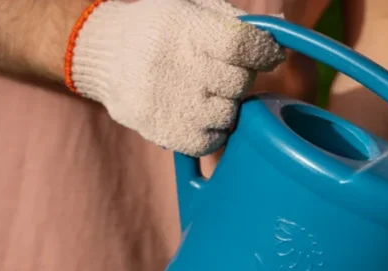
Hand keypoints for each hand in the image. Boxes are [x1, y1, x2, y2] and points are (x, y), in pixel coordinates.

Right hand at [68, 0, 284, 155]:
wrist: (106, 54)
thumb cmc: (162, 30)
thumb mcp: (192, 10)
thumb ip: (236, 22)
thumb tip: (281, 26)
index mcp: (184, 28)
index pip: (240, 45)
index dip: (263, 51)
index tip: (269, 54)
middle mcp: (175, 65)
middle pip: (239, 83)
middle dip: (240, 78)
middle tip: (222, 72)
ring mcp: (167, 101)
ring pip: (228, 115)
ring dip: (226, 105)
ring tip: (205, 92)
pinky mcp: (161, 130)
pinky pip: (210, 141)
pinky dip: (212, 131)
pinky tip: (198, 114)